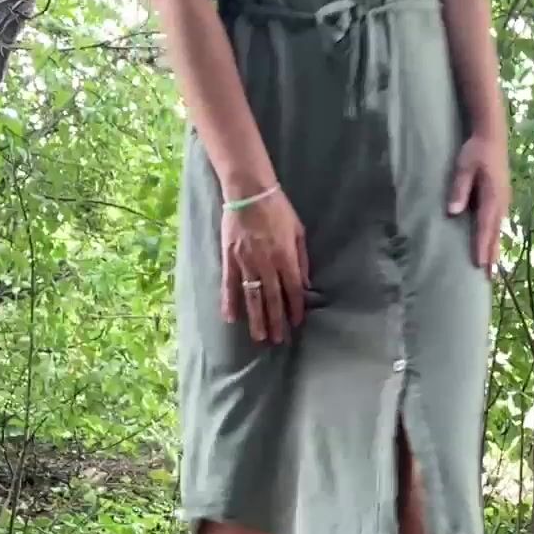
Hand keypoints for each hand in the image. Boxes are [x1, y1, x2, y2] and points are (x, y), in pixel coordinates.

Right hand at [221, 189, 309, 343]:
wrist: (249, 192)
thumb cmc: (278, 209)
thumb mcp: (299, 231)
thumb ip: (302, 258)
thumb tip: (305, 283)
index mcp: (286, 257)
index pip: (293, 289)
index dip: (295, 308)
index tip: (295, 324)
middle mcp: (267, 263)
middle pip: (273, 298)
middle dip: (276, 321)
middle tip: (277, 340)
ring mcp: (246, 262)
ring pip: (252, 296)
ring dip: (256, 319)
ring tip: (258, 337)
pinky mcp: (229, 258)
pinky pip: (229, 285)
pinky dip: (229, 302)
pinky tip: (231, 318)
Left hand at [448, 134, 509, 276]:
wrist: (492, 135)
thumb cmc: (475, 150)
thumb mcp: (463, 166)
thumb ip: (459, 188)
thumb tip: (453, 211)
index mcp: (492, 197)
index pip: (484, 226)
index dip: (481, 246)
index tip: (479, 265)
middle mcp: (501, 202)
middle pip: (495, 233)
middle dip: (491, 255)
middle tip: (489, 277)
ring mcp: (503, 200)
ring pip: (498, 229)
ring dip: (495, 248)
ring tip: (492, 267)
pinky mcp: (502, 197)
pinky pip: (498, 222)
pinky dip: (495, 236)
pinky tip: (493, 242)